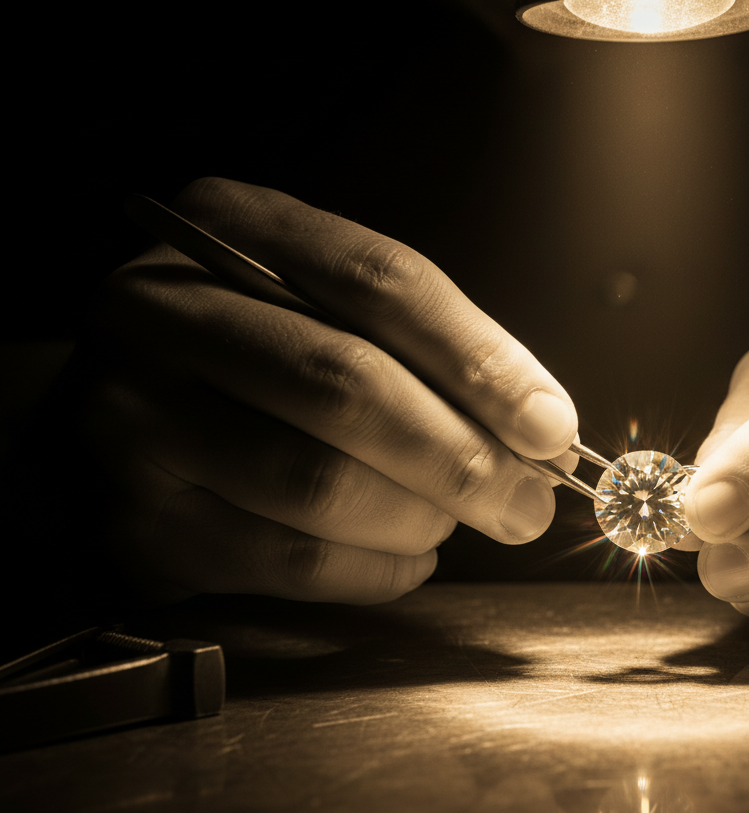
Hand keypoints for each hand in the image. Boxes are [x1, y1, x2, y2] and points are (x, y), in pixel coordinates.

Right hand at [77, 178, 577, 603]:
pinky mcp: (135, 521)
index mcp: (230, 228)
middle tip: (527, 502)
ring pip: (319, 482)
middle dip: (463, 456)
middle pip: (348, 385)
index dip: (481, 361)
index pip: (380, 283)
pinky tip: (403, 556)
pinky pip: (289, 560)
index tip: (550, 425)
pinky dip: (374, 568)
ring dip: (418, 517)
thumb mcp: (322, 309)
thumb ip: (425, 351)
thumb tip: (541, 429)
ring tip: (448, 520)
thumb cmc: (251, 363)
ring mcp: (133, 418)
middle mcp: (162, 313)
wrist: (118, 424)